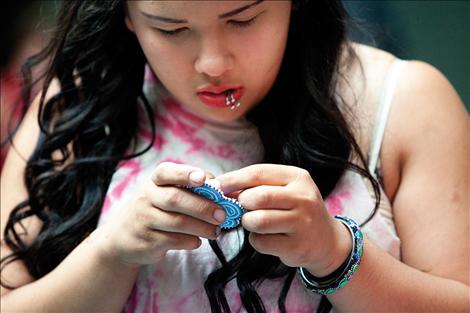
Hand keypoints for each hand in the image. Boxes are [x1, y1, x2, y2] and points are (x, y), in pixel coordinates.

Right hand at [95, 162, 225, 267]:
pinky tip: (198, 241)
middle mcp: (146, 198)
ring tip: (215, 231)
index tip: (203, 179)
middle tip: (222, 215)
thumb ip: (189, 190)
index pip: (167, 172)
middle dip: (203, 207)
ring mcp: (144, 220)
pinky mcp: (146, 241)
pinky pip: (173, 241)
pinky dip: (190, 241)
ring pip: (177, 222)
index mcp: (154, 182)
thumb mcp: (164, 194)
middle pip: (176, 199)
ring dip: (201, 227)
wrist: (122, 238)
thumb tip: (221, 191)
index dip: (185, 174)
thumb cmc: (154, 210)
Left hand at [216, 164, 350, 275]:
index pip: (258, 173)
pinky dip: (255, 240)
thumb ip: (258, 185)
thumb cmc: (296, 210)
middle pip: (258, 197)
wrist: (326, 241)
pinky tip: (265, 237)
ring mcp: (302, 223)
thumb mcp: (285, 189)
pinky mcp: (296, 247)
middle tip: (241, 208)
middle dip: (242, 203)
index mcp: (298, 177)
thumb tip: (223, 187)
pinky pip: (261, 242)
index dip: (234, 179)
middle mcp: (303, 198)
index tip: (218, 186)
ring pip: (258, 221)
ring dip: (247, 222)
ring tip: (253, 222)